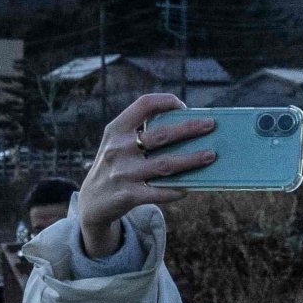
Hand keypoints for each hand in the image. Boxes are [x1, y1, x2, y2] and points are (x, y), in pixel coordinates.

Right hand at [72, 93, 219, 257]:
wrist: (92, 202)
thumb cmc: (115, 166)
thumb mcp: (117, 143)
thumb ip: (141, 133)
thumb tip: (186, 126)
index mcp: (116, 129)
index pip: (144, 104)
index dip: (166, 101)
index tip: (183, 106)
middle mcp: (118, 148)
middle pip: (160, 135)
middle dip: (189, 128)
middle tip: (211, 125)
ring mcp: (123, 173)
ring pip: (165, 164)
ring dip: (191, 159)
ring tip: (210, 155)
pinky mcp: (128, 195)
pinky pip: (159, 192)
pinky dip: (176, 189)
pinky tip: (190, 187)